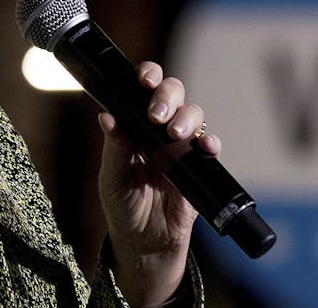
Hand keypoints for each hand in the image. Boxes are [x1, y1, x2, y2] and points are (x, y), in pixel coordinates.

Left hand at [97, 61, 220, 306]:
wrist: (144, 242)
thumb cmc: (123, 206)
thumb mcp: (113, 178)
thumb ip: (115, 148)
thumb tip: (106, 116)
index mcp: (136, 124)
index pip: (145, 88)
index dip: (148, 76)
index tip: (143, 80)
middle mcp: (161, 129)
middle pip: (174, 93)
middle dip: (168, 96)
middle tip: (156, 114)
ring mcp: (183, 146)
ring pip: (194, 115)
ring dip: (187, 118)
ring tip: (174, 134)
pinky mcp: (200, 167)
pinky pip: (210, 148)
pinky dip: (211, 143)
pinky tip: (206, 147)